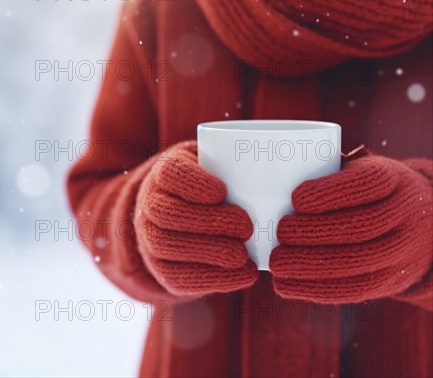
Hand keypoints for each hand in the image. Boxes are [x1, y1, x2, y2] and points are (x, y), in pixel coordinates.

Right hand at [134, 141, 257, 296]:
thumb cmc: (211, 184)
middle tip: (246, 226)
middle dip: (206, 221)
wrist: (176, 217)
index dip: (192, 183)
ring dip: (207, 251)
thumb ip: (240, 161)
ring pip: (166, 246)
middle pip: (167, 213)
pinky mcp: (161, 269)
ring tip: (243, 254)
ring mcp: (149, 238)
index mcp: (164, 173)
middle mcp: (149, 205)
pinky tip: (243, 274)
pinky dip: (212, 278)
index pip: (170, 174)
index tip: (223, 191)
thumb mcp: (216, 162)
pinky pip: (177, 277)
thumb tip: (289, 161)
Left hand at [270, 154, 432, 302]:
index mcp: (392, 179)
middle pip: (361, 227)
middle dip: (315, 232)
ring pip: (357, 262)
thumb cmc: (365, 192)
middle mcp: (404, 214)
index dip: (331, 192)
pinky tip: (284, 285)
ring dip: (311, 264)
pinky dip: (315, 289)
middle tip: (281, 232)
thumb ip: (323, 169)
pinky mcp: (391, 281)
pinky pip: (354, 290)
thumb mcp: (357, 171)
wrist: (420, 227)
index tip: (295, 198)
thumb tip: (266, 172)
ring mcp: (402, 250)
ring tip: (277, 262)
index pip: (368, 183)